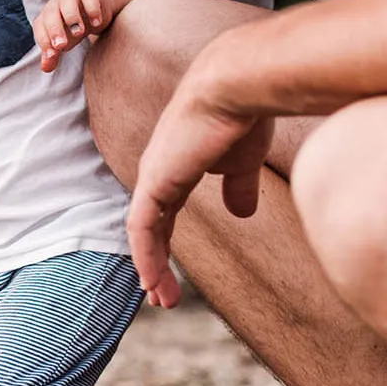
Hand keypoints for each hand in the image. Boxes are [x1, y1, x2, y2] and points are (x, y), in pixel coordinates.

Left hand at [36, 0, 114, 71]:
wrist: (97, 6)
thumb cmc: (76, 26)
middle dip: (55, 30)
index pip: (40, 27)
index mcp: (46, 17)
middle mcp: (56, 5)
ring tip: (80, 33)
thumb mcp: (66, 41)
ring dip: (72, 18)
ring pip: (68, 2)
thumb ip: (54, 54)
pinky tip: (96, 23)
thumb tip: (45, 68)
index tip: (52, 55)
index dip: (44, 41)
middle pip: (51, 14)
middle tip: (61, 45)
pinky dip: (92, 9)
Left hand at [125, 61, 273, 309]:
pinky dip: (146, 256)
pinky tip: (151, 281)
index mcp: (177, 165)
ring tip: (161, 300)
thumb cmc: (243, 114)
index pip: (165, 211)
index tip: (172, 273)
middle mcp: (159, 170)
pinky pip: (143, 228)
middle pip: (150, 226)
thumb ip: (238, 188)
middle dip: (155, 262)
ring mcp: (154, 175)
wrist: (238, 85)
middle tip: (161, 297)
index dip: (166, 243)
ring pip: (144, 232)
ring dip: (151, 268)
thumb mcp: (243, 162)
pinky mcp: (156, 181)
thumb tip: (241, 214)